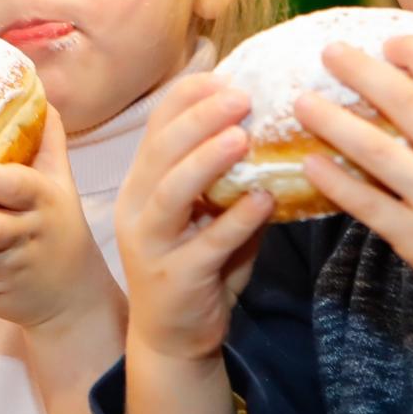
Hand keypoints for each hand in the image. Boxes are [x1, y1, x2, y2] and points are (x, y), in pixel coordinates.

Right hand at [116, 73, 278, 362]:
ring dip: (206, 160)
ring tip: (242, 136)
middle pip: (161, 150)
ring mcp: (151, 243)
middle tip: (241, 96)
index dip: (189, 98)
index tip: (227, 76)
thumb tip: (275, 128)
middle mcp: (138, 206)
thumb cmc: (197, 265)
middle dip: (200, 117)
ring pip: (170, 192)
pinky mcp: (175, 278)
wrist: (172, 338)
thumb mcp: (206, 214)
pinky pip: (206, 244)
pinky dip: (235, 220)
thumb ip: (229, 176)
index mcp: (143, 182)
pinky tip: (264, 200)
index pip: (157, 125)